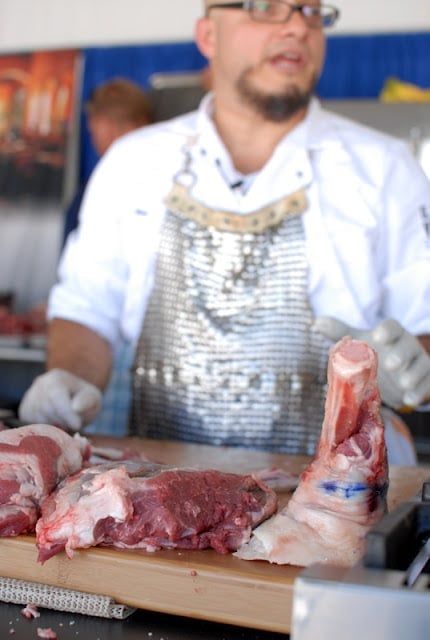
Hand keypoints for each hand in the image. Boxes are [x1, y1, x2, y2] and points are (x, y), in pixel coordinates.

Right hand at [18, 369, 101, 430]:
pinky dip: (45, 430)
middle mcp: (39, 385)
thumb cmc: (84, 400)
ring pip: (38, 420)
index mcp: (56, 377)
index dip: (66, 413)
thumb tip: (76, 408)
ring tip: (65, 423)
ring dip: (54, 427)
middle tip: (74, 425)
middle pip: (46, 409)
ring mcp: (29, 398)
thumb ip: (87, 401)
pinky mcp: (25, 411)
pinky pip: (32, 426)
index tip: (77, 425)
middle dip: (62, 422)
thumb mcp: (92, 397)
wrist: (73, 402)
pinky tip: (55, 425)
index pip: (55, 395)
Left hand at [313, 317, 429, 409]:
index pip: (392, 327)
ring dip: (412, 374)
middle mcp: (406, 345)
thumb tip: (317, 322)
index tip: (378, 337)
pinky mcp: (425, 378)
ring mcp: (418, 362)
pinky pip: (426, 383)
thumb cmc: (376, 352)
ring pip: (420, 365)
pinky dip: (418, 392)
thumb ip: (340, 332)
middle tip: (390, 364)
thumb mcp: (360, 342)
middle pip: (407, 345)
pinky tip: (410, 399)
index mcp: (390, 333)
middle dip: (400, 354)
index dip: (386, 331)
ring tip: (403, 383)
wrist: (397, 373)